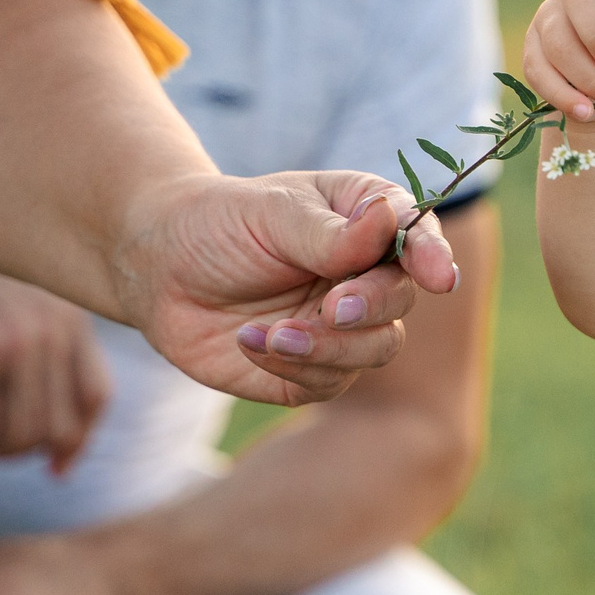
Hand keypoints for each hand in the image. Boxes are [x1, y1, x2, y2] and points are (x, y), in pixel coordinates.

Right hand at [0, 189, 111, 472]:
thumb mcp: (10, 318)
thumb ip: (43, 367)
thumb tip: (62, 453)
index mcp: (69, 319)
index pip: (97, 398)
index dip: (78, 443)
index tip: (53, 469)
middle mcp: (51, 328)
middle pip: (56, 430)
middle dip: (12, 450)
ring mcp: (13, 340)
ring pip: (19, 437)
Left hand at [116, 171, 458, 406]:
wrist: (155, 269)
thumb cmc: (216, 224)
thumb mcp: (270, 213)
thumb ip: (330, 230)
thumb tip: (391, 218)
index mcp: (365, 218)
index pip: (417, 234)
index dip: (433, 256)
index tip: (439, 277)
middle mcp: (363, 273)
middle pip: (401, 299)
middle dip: (372, 307)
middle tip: (332, 307)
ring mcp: (341, 326)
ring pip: (376, 349)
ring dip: (331, 347)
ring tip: (276, 334)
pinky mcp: (310, 370)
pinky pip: (327, 381)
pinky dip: (292, 366)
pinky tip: (249, 341)